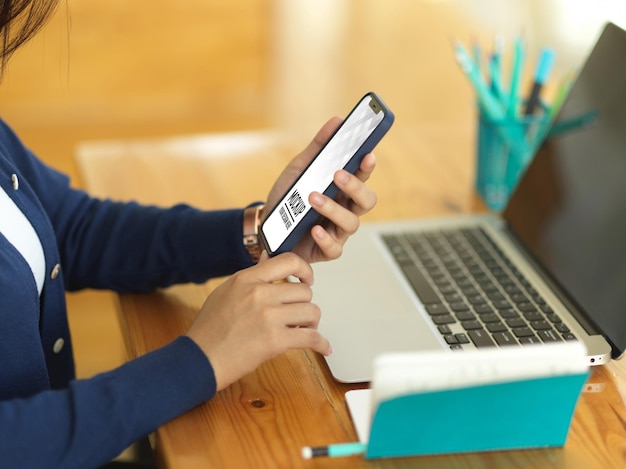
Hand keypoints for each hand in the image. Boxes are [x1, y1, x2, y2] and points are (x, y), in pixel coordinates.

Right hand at [186, 252, 330, 390]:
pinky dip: (321, 343)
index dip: (304, 269)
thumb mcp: (226, 292)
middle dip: (305, 304)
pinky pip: (311, 337)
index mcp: (247, 279)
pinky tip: (323, 347)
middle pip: (304, 291)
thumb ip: (251, 277)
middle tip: (300, 315)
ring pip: (311, 312)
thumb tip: (268, 259)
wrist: (200, 359)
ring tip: (303, 330)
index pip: (288, 261)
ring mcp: (268, 317)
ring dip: (311, 323)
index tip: (307, 279)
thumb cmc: (209, 329)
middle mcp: (259, 294)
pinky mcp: (274, 341)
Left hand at [265, 116, 377, 262]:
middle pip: (366, 201)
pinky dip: (325, 238)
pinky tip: (314, 228)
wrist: (265, 225)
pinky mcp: (325, 251)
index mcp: (342, 190)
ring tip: (313, 198)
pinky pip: (334, 248)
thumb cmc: (288, 197)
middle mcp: (345, 210)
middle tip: (338, 174)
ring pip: (351, 223)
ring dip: (333, 209)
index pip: (363, 177)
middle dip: (355, 187)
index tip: (367, 154)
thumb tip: (337, 121)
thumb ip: (319, 147)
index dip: (368, 167)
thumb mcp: (299, 169)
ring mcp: (337, 232)